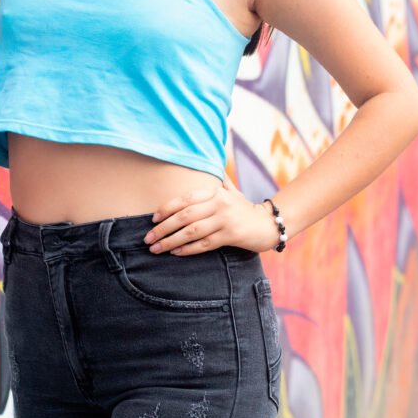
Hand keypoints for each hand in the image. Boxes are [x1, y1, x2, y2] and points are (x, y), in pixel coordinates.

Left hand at [142, 183, 277, 255]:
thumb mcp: (231, 191)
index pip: (186, 198)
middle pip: (184, 216)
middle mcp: (219, 203)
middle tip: (148, 238)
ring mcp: (225, 220)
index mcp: (216, 192)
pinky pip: (204, 244)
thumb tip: (208, 165)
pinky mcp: (231, 236)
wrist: (268, 224)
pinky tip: (175, 252)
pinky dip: (187, 249)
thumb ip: (217, 181)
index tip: (153, 218)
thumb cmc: (244, 208)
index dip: (167, 207)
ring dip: (171, 241)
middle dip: (163, 228)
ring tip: (156, 248)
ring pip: (191, 231)